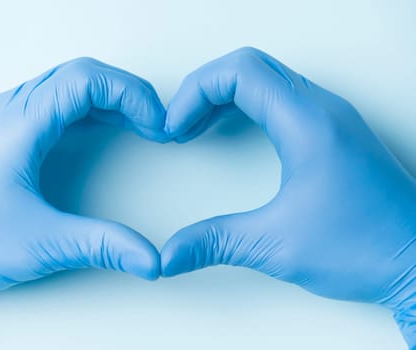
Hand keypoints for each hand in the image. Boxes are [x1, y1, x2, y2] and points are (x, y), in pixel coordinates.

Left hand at [0, 58, 166, 336]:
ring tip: (135, 126)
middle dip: (125, 93)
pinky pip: (48, 103)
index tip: (157, 124)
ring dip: (105, 99)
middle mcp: (7, 110)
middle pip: (80, 74)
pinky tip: (99, 132)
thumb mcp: (38, 245)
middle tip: (154, 123)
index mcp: (18, 124)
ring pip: (64, 85)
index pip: (87, 79)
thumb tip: (150, 257)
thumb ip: (101, 245)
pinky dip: (83, 110)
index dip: (132, 94)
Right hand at [161, 47, 415, 346]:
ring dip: (223, 95)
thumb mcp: (277, 246)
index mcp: (309, 124)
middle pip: (249, 66)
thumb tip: (169, 254)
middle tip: (179, 124)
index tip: (174, 127)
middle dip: (203, 89)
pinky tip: (229, 132)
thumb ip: (214, 243)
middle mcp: (322, 109)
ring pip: (265, 78)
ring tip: (195, 127)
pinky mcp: (331, 132)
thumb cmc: (366, 249)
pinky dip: (244, 106)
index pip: (240, 72)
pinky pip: (279, 97)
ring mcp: (329, 118)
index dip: (195, 91)